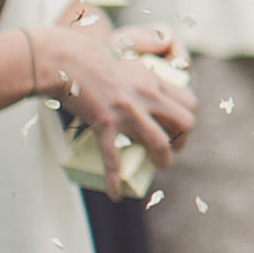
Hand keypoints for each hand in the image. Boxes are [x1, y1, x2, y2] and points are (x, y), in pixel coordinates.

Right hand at [33, 13, 194, 189]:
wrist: (65, 59)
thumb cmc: (89, 58)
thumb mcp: (123, 59)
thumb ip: (134, 72)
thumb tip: (132, 81)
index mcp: (152, 80)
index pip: (187, 101)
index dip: (188, 119)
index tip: (178, 129)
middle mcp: (147, 94)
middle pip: (185, 121)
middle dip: (183, 139)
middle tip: (173, 148)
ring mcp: (128, 110)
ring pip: (159, 142)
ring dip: (163, 160)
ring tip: (158, 167)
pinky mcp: (106, 123)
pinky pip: (114, 157)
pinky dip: (115, 179)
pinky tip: (115, 194)